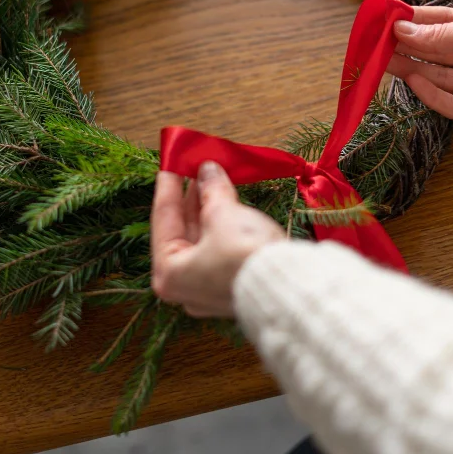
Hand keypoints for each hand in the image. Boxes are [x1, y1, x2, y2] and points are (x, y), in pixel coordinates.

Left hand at [150, 161, 284, 317]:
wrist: (289, 285)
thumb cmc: (244, 254)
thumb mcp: (222, 213)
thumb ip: (211, 190)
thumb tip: (208, 171)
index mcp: (169, 275)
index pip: (163, 220)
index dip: (169, 186)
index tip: (171, 162)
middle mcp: (185, 288)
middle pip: (182, 232)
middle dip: (190, 198)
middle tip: (194, 169)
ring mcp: (210, 291)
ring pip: (203, 241)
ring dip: (207, 210)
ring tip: (212, 180)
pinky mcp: (234, 287)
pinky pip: (220, 250)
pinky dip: (222, 226)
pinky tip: (227, 203)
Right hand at [387, 6, 452, 128]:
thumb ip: (438, 37)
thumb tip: (400, 30)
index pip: (442, 26)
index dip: (414, 23)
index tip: (386, 20)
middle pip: (438, 55)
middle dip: (408, 49)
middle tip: (375, 46)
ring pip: (442, 79)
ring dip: (413, 70)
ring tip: (384, 61)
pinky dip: (433, 95)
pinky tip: (412, 81)